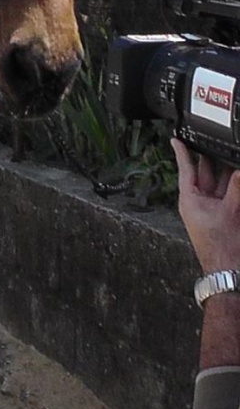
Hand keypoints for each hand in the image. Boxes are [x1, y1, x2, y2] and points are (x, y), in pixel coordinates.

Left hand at [171, 138, 239, 273]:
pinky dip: (233, 185)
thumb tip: (238, 171)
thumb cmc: (221, 246)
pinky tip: (235, 175)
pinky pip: (229, 194)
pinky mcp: (225, 214)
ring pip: (219, 182)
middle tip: (212, 140)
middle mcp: (199, 202)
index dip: (182, 153)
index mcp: (190, 199)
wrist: (229, 269)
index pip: (186, 169)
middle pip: (205, 173)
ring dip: (225, 170)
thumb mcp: (230, 211)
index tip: (176, 139)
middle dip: (210, 157)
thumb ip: (236, 188)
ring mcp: (212, 208)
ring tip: (228, 153)